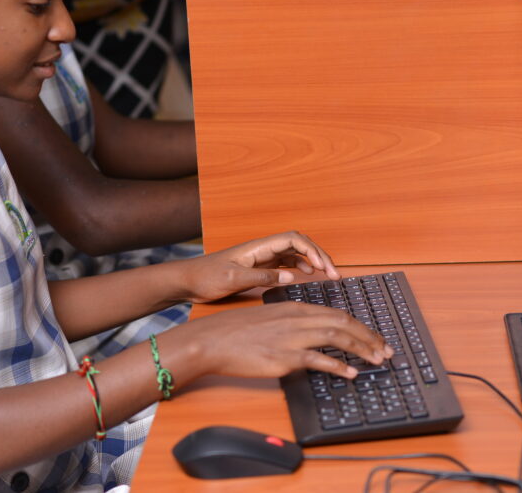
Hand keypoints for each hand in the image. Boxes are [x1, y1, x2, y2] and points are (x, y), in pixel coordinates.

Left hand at [180, 231, 336, 302]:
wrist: (188, 281)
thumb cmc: (206, 277)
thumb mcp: (233, 279)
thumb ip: (262, 277)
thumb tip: (292, 276)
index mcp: (258, 247)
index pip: (293, 239)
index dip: (312, 250)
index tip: (324, 268)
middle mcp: (262, 249)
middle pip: (299, 244)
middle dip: (319, 255)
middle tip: (334, 274)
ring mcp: (262, 258)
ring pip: (295, 253)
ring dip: (313, 261)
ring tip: (327, 275)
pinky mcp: (259, 267)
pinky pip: (287, 263)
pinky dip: (301, 267)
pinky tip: (307, 276)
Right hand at [187, 301, 392, 379]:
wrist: (212, 340)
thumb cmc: (234, 331)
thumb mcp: (268, 318)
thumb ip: (291, 324)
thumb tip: (309, 336)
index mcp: (294, 308)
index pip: (337, 314)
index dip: (361, 326)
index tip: (375, 338)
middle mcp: (297, 319)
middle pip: (343, 323)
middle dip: (370, 337)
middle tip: (386, 351)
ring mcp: (291, 337)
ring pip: (337, 337)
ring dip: (362, 349)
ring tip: (377, 360)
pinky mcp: (284, 357)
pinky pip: (319, 360)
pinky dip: (339, 366)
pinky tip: (350, 373)